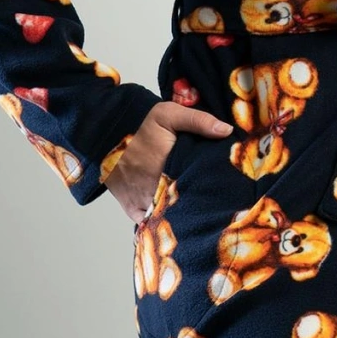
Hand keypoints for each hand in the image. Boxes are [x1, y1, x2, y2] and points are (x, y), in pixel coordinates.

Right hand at [104, 103, 233, 222]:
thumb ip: (199, 121)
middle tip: (209, 205)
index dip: (206, 195)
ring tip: (192, 213)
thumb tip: (226, 130)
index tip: (218, 194)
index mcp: (166, 170)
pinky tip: (170, 219)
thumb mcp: (170, 114)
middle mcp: (151, 190)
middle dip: (193, 207)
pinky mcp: (129, 206)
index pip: (193, 191)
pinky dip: (157, 222)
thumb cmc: (142, 125)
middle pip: (179, 208)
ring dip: (175, 215)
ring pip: (163, 217)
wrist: (110, 132)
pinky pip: (145, 222)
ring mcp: (139, 201)